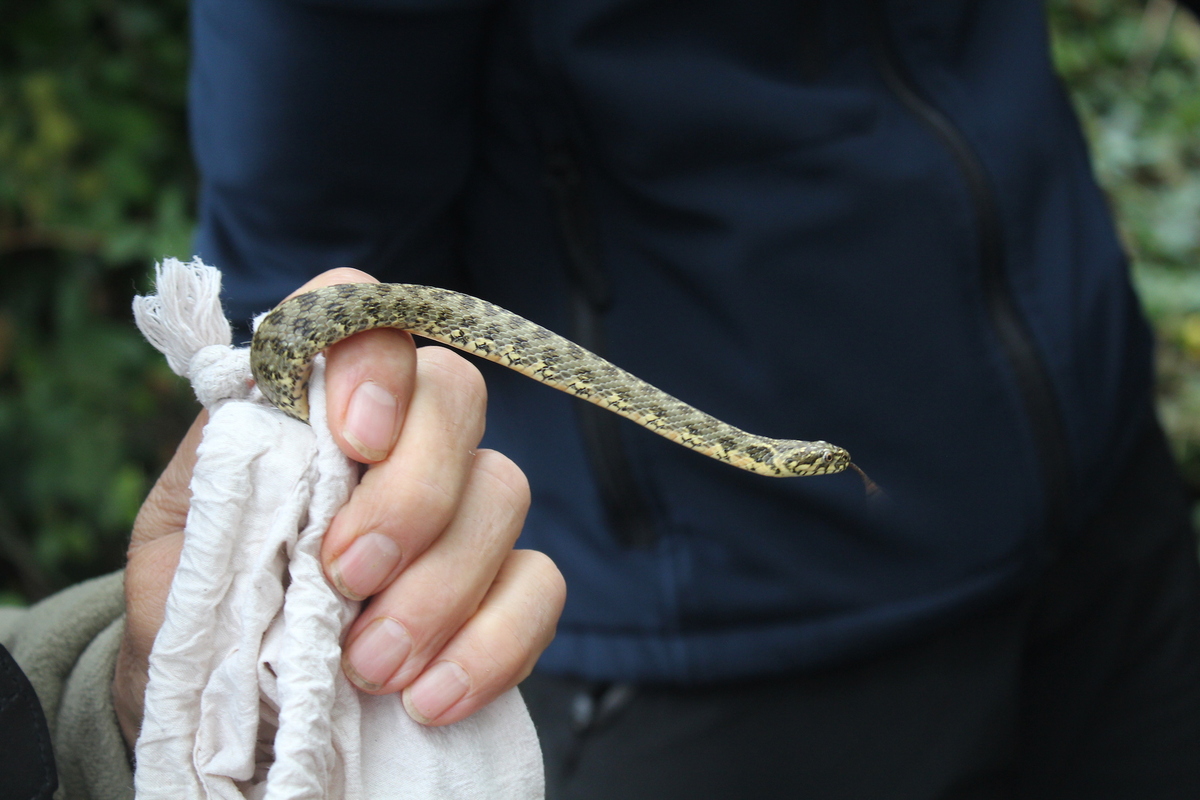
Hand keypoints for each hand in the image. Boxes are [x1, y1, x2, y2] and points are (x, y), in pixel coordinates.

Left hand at [112, 268, 565, 748]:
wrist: (235, 712)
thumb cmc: (200, 611)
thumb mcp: (176, 539)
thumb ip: (225, 470)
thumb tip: (284, 425)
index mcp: (311, 407)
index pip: (361, 316)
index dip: (373, 358)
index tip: (353, 440)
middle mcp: (402, 439)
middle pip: (456, 395)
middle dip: (411, 491)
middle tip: (347, 577)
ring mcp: (463, 510)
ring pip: (504, 490)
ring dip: (439, 586)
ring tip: (368, 667)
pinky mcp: (503, 587)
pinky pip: (540, 585)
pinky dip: (492, 644)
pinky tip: (430, 697)